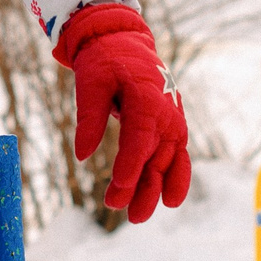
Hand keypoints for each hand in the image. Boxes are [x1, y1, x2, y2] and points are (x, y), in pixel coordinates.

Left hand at [52, 4, 189, 223]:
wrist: (124, 44)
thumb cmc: (104, 62)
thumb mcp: (90, 81)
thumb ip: (89, 117)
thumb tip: (83, 155)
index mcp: (145, 96)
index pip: (141, 135)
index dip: (131, 162)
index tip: (118, 185)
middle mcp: (165, 111)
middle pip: (155, 154)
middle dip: (139, 185)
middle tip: (119, 210)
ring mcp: (172, 120)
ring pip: (167, 161)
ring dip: (155, 189)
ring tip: (138, 217)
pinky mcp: (172, 127)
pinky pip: (178, 156)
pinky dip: (176, 177)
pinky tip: (169, 200)